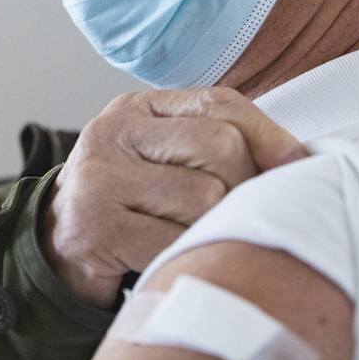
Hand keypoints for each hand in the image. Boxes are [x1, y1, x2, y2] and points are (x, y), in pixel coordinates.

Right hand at [41, 87, 306, 308]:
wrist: (59, 247)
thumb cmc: (131, 204)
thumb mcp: (163, 158)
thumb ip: (215, 144)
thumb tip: (298, 160)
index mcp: (136, 107)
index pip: (219, 102)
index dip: (268, 134)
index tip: (298, 165)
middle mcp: (112, 132)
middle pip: (219, 146)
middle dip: (242, 186)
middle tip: (232, 215)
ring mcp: (99, 178)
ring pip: (205, 197)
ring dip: (214, 227)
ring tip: (196, 237)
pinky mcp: (95, 226)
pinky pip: (176, 240)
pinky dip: (188, 254)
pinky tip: (175, 257)